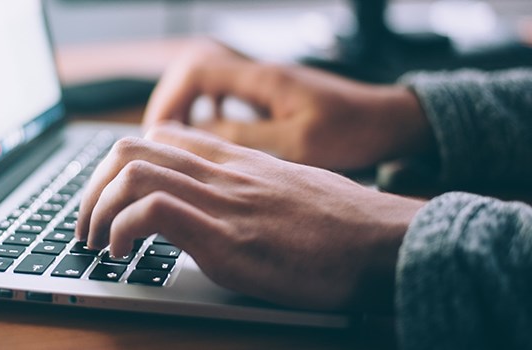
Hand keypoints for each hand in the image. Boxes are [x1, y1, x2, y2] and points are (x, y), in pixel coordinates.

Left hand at [76, 123, 424, 310]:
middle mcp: (223, 173)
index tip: (112, 196)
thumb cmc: (344, 225)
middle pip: (131, 148)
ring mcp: (223, 202)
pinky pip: (153, 212)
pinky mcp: (226, 238)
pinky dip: (122, 230)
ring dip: (97, 209)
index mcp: (237, 161)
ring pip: (132, 172)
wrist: (385, 243)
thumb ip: (250, 188)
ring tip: (96, 241)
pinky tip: (122, 254)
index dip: (121, 164)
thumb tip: (224, 207)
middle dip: (93, 187)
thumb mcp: (290, 190)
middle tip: (88, 223)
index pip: (161, 136)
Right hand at [143, 40, 433, 170]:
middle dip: (170, 102)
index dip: (169, 99)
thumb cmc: (353, 131)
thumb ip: (244, 138)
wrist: (389, 121)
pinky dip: (209, 112)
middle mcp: (259, 74)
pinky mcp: (272, 96)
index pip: (196, 70)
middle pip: (194, 71)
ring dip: (187, 107)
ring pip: (208, 83)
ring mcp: (265, 83)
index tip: (158, 133)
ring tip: (177, 140)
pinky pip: (226, 95)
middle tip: (159, 139)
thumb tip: (195, 137)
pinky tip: (211, 136)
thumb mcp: (297, 144)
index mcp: (263, 79)